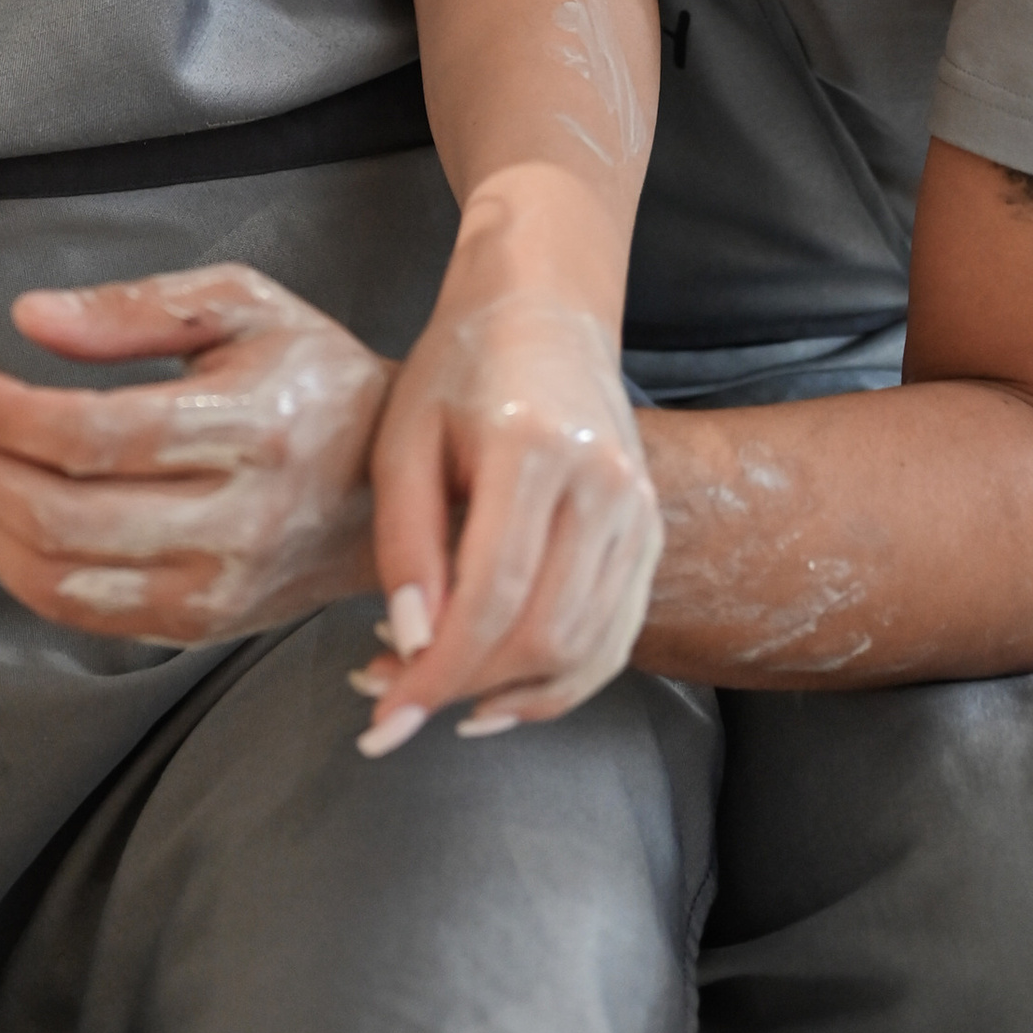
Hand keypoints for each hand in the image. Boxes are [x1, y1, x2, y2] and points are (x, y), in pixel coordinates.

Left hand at [0, 266, 390, 643]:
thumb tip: (31, 319)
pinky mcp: (199, 628)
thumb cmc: (313, 380)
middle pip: (65, 517)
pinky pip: (79, 615)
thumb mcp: (245, 304)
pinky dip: (19, 568)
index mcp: (251, 428)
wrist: (389, 487)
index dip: (8, 414)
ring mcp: (217, 591)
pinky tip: (4, 515)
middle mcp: (237, 524)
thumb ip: (136, 307)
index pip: (97, 436)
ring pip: (59, 580)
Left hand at [356, 243, 661, 749]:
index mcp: (534, 448)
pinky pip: (613, 638)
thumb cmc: (458, 367)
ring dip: (508, 695)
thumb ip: (405, 543)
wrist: (543, 312)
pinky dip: (559, 683)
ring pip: (585, 650)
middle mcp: (604, 484)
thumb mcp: (404, 439)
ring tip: (435, 692)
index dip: (437, 671)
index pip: (493, 596)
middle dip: (465, 688)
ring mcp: (638, 511)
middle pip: (544, 634)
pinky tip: (499, 694)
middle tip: (394, 700)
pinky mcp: (648, 533)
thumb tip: (411, 646)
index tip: (384, 719)